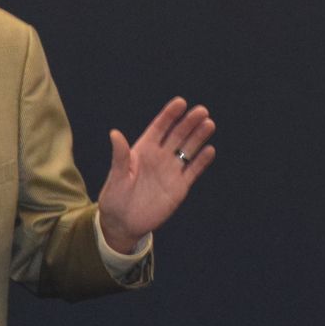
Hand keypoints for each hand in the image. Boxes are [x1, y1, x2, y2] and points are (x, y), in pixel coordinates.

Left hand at [96, 97, 215, 252]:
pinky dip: (201, 161)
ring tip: (209, 124)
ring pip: (188, 149)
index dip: (170, 115)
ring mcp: (171, 170)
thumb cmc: (115, 197)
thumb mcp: (117, 176)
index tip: (180, 102)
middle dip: (189, 122)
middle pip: (178, 135)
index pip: (160, 127)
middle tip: (201, 111)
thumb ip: (120, 156)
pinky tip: (210, 150)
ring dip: (198, 137)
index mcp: (144, 149)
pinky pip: (193, 170)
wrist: (123, 223)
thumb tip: (114, 133)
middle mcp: (160, 156)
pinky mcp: (179, 187)